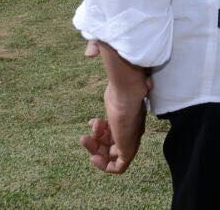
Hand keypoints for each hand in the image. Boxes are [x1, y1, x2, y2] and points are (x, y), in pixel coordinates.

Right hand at [80, 40, 151, 173]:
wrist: (129, 87)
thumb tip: (88, 52)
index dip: (101, 131)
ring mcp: (132, 139)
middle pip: (114, 144)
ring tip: (88, 140)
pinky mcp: (130, 149)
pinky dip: (104, 166)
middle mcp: (131, 128)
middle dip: (96, 141)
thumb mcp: (109, 72)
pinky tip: (94, 156)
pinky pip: (119, 167)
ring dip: (96, 152)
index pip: (117, 131)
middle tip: (89, 131)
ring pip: (113, 157)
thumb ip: (99, 59)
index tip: (93, 121)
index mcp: (128, 115)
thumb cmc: (121, 78)